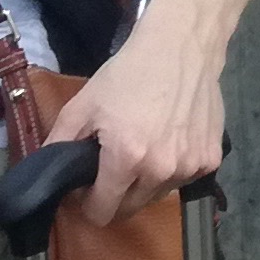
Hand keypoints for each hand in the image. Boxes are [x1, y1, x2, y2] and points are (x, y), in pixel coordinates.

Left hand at [49, 16, 228, 224]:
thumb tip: (48, 177)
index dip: (87, 203)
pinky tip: (169, 140)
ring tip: (144, 147)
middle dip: (115, 195)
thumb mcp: (83, 105)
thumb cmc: (130, 74)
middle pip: (129, 210)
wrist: (182, 47)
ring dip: (145, 183)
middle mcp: (161, 170)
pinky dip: (172, 169)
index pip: (102, 212)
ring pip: (157, 195)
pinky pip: (183, 180)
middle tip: (112, 166)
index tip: (87, 186)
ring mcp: (190, 167)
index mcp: (126, 158)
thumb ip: (58, 144)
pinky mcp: (211, 160)